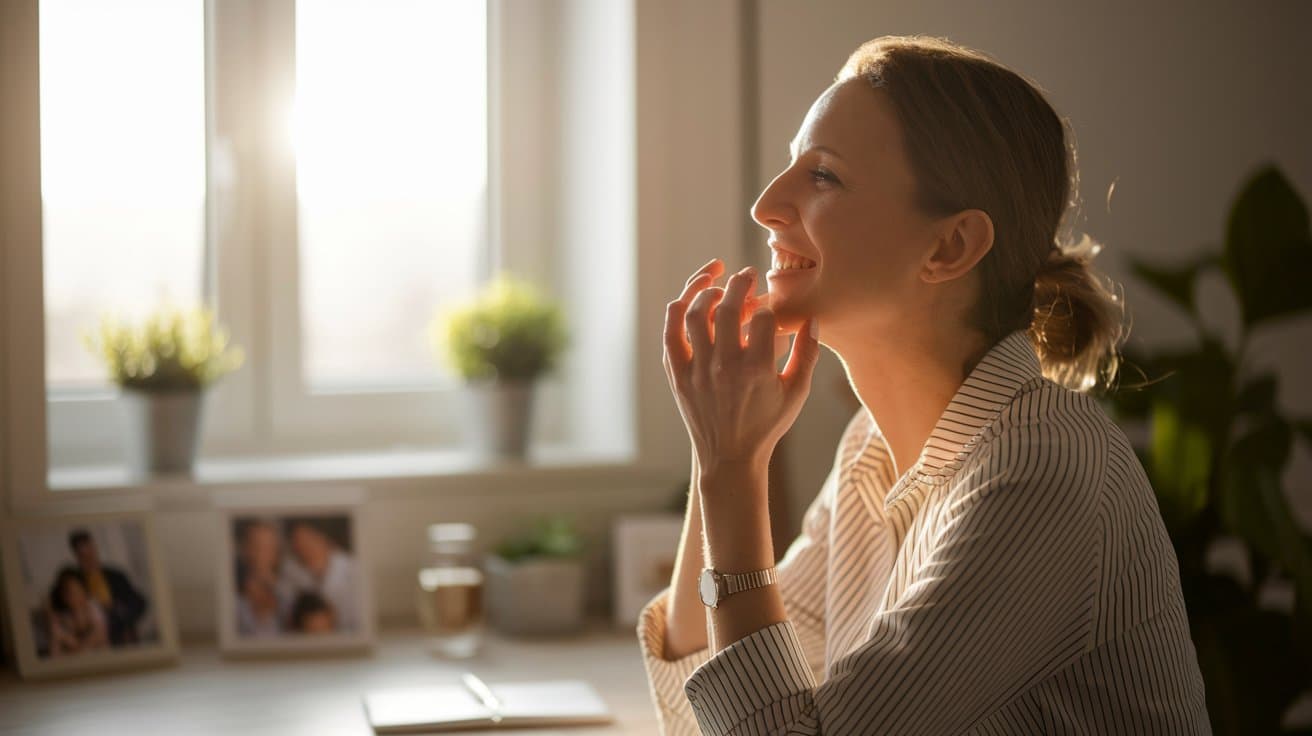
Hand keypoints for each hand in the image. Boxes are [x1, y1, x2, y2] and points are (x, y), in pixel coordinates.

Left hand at [662, 259, 820, 476]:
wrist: (729, 457)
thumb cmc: (766, 425)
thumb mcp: (796, 393)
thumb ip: (807, 355)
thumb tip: (812, 319)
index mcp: (757, 371)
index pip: (763, 318)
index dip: (769, 306)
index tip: (769, 308)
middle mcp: (724, 367)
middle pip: (729, 308)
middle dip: (740, 283)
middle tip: (746, 274)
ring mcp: (697, 370)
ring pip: (694, 314)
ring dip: (705, 289)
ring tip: (717, 281)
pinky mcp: (678, 375)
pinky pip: (671, 333)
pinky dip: (678, 310)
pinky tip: (689, 298)